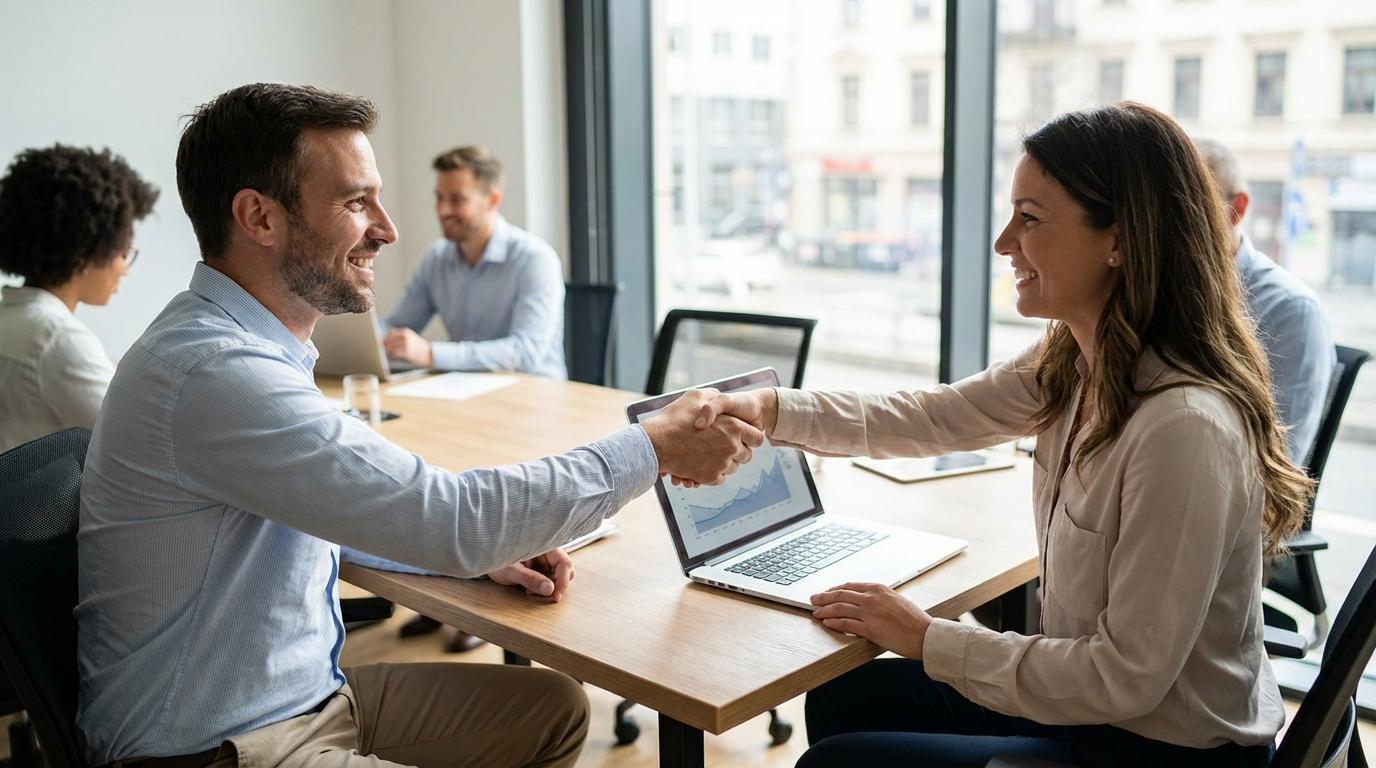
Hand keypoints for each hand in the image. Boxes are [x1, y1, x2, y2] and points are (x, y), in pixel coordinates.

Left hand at [383, 328, 433, 367]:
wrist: (431, 354)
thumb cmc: (420, 348)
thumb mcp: (411, 338)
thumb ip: (400, 337)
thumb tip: (385, 341)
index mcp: (406, 332)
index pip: (390, 333)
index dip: (386, 338)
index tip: (383, 343)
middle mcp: (405, 337)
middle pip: (389, 340)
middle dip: (385, 345)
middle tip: (382, 349)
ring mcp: (406, 345)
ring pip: (390, 347)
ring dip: (387, 351)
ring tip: (388, 354)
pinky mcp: (407, 353)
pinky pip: (394, 354)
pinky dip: (391, 356)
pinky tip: (392, 358)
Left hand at [487, 548, 573, 601]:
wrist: (486, 557)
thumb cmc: (496, 559)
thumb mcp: (511, 570)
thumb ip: (529, 578)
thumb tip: (550, 590)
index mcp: (543, 545)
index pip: (564, 562)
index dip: (563, 581)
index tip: (555, 596)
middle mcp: (547, 551)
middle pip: (565, 569)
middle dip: (556, 585)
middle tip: (542, 595)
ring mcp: (544, 559)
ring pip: (558, 576)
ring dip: (548, 587)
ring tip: (529, 590)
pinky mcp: (540, 567)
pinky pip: (549, 579)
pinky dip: (541, 587)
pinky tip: (528, 588)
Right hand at [641, 388, 764, 486]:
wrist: (655, 442)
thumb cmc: (674, 418)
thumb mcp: (696, 396)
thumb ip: (714, 397)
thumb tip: (720, 398)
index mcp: (733, 426)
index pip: (757, 438)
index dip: (750, 438)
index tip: (742, 438)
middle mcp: (731, 445)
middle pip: (747, 456)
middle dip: (737, 452)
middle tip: (721, 447)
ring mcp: (722, 463)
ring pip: (733, 468)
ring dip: (724, 463)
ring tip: (707, 455)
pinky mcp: (711, 477)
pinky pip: (720, 478)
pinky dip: (712, 474)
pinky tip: (700, 465)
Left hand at [810, 582, 931, 658]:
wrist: (925, 635)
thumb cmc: (915, 621)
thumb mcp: (896, 600)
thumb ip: (880, 599)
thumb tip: (866, 601)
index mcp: (879, 589)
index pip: (850, 586)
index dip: (835, 589)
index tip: (826, 592)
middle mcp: (872, 598)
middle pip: (841, 594)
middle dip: (824, 597)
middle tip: (813, 599)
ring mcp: (870, 613)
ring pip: (840, 608)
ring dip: (825, 610)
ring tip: (816, 613)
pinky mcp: (870, 628)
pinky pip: (846, 624)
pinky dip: (834, 623)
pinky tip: (827, 623)